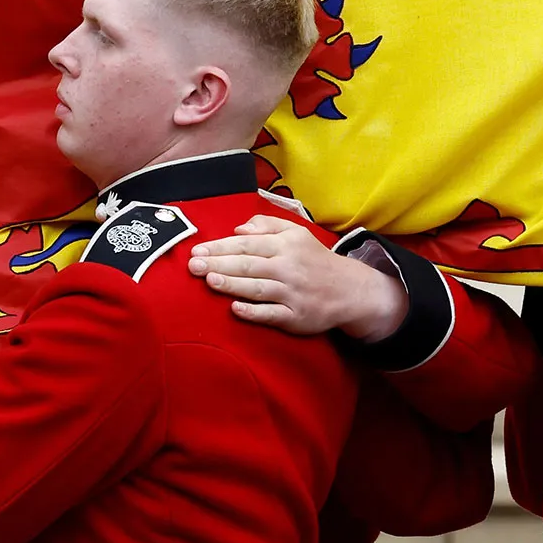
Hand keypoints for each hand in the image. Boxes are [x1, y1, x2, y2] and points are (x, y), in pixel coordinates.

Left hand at [189, 216, 408, 340]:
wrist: (349, 290)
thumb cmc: (315, 260)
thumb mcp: (297, 234)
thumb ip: (267, 226)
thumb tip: (237, 229)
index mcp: (287, 245)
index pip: (248, 244)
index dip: (221, 247)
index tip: (197, 250)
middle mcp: (289, 267)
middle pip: (248, 265)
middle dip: (218, 264)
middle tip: (193, 266)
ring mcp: (292, 293)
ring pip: (257, 288)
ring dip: (232, 284)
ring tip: (209, 280)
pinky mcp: (296, 316)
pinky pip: (271, 314)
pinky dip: (253, 311)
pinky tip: (235, 308)